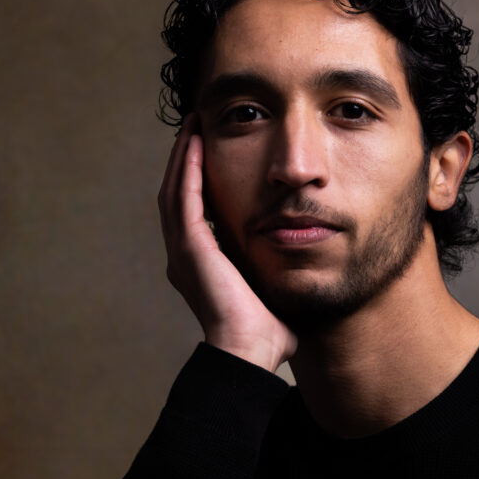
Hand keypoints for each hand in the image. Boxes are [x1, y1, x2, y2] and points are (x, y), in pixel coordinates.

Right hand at [158, 114, 296, 372]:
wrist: (251, 352)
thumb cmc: (268, 334)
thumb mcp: (273, 290)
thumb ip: (279, 272)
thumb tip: (304, 264)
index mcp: (200, 267)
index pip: (194, 213)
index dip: (196, 181)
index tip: (209, 155)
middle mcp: (184, 258)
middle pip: (176, 196)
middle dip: (184, 161)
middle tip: (194, 129)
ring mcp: (183, 253)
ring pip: (174, 191)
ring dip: (182, 157)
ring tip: (193, 127)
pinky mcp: (190, 248)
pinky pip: (184, 198)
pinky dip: (187, 169)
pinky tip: (195, 144)